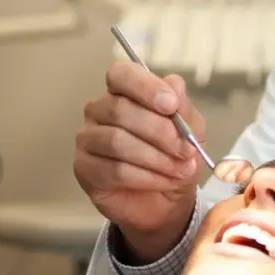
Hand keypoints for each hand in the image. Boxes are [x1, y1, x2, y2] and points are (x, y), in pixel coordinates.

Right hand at [73, 61, 206, 262]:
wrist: (166, 200)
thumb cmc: (174, 156)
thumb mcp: (191, 130)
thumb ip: (183, 108)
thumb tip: (174, 84)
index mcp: (123, 91)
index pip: (121, 74)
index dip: (145, 87)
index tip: (171, 106)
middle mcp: (99, 110)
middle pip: (120, 109)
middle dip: (160, 131)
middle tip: (186, 149)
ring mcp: (88, 138)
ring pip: (117, 141)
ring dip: (156, 158)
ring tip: (180, 170)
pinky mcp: (84, 168)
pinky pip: (114, 170)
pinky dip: (146, 177)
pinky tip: (164, 181)